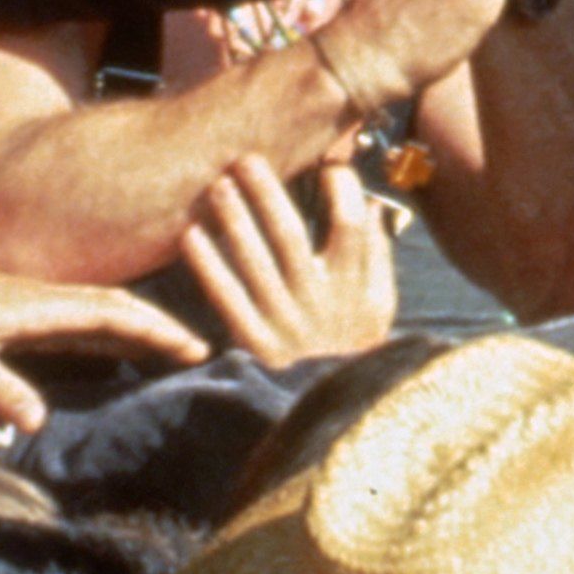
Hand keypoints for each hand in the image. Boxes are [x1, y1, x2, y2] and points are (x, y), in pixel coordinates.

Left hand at [0, 249, 209, 433]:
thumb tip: (40, 423)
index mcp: (37, 305)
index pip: (114, 314)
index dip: (158, 330)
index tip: (196, 347)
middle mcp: (42, 300)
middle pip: (117, 309)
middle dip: (162, 327)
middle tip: (198, 352)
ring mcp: (29, 306)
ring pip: (98, 313)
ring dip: (137, 329)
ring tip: (168, 353)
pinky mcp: (14, 315)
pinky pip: (74, 323)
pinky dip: (105, 334)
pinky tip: (109, 353)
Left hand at [179, 157, 396, 369]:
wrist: (342, 414)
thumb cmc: (358, 347)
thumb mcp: (381, 304)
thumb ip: (377, 255)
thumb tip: (370, 203)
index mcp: (357, 286)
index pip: (351, 225)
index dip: (339, 189)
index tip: (325, 164)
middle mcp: (322, 300)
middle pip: (292, 236)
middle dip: (268, 194)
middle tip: (246, 158)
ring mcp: (287, 322)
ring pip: (257, 261)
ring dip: (235, 221)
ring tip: (217, 186)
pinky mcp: (257, 344)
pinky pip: (229, 299)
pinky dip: (209, 268)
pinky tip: (192, 238)